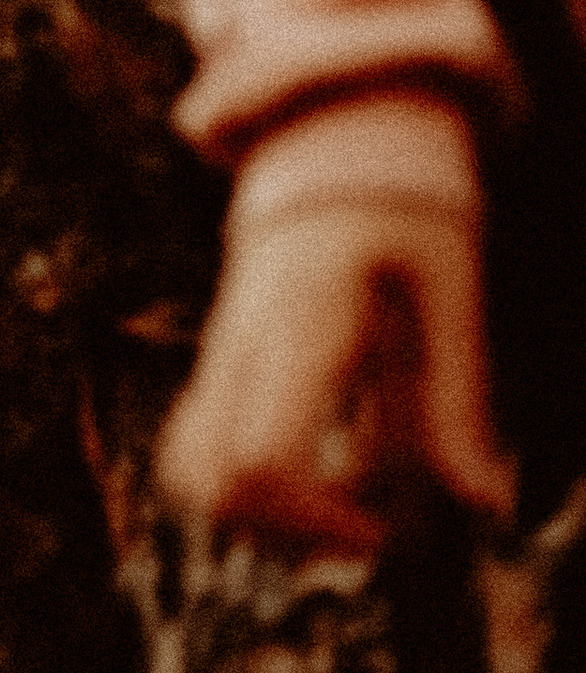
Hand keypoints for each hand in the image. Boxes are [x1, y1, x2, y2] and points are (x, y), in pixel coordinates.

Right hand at [157, 202, 512, 552]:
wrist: (331, 135)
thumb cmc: (404, 207)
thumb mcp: (451, 288)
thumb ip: (460, 397)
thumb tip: (484, 507)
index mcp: (300, 325)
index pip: (260, 460)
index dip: (317, 523)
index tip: (385, 528)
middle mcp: (241, 342)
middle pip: (207, 480)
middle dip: (285, 536)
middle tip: (368, 528)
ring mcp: (220, 348)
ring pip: (187, 466)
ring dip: (259, 515)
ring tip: (344, 506)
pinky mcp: (221, 354)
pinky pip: (198, 438)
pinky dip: (248, 480)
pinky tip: (324, 467)